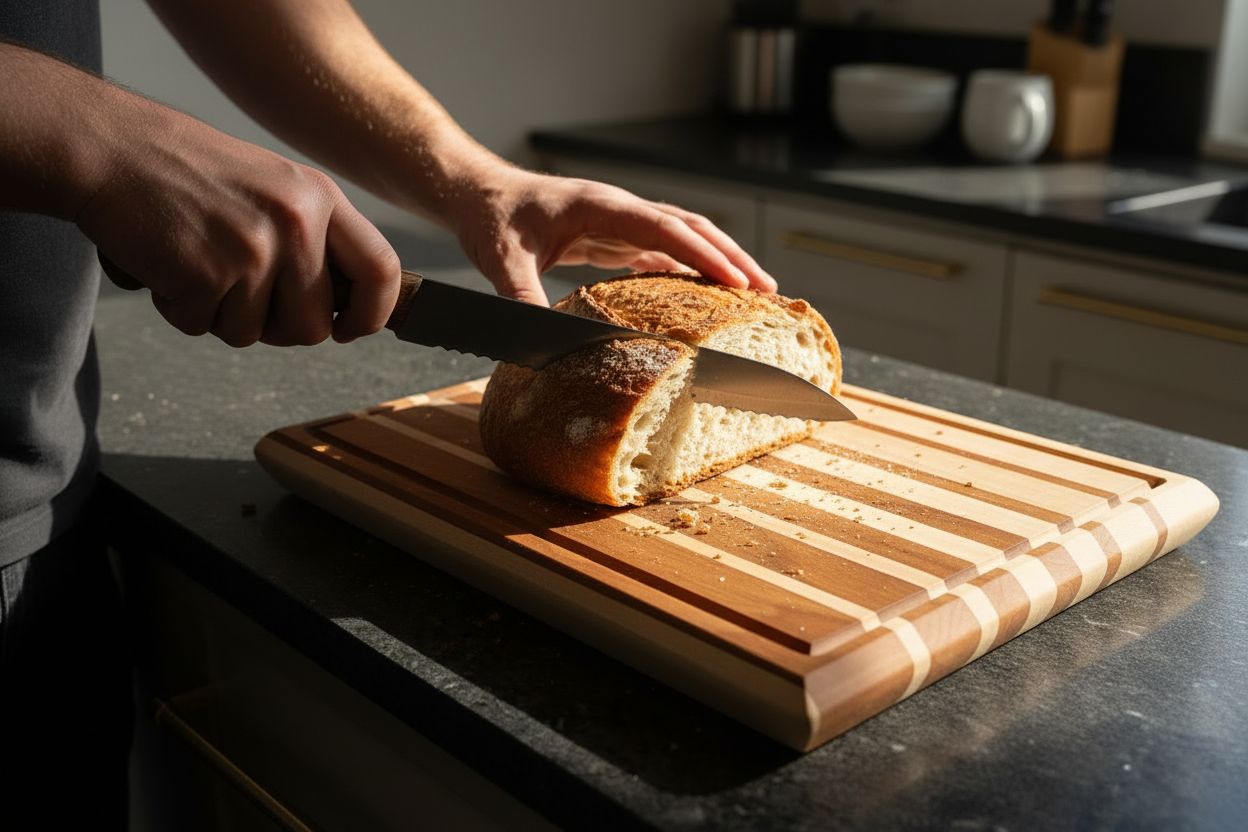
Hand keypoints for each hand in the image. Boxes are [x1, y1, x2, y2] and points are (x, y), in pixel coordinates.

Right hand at [75, 99, 398, 346]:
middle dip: (278, 327)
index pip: (381, 271)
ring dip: (221, 314)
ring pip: (254, 335)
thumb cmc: (192, 171)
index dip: (371, 315)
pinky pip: (203, 327)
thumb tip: (347, 306)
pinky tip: (172, 266)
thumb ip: (316, 239)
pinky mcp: (203, 274)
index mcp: (320, 198)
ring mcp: (251, 251)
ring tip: (201, 263)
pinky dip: (182, 309)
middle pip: (313, 326)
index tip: (349, 329)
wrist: (114, 148)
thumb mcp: (276, 186)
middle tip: (243, 293)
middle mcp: (294, 224)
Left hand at [446, 164, 775, 305]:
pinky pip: (661, 250)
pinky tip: (705, 294)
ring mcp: (619, 220)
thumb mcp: (502, 261)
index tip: (738, 281)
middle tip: (769, 291)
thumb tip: (538, 344)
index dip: (705, 255)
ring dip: (718, 261)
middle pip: (691, 227)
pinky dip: (689, 268)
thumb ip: (522, 299)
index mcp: (601, 206)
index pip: (666, 228)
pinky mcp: (612, 234)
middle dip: (732, 257)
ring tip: (752, 293)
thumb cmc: (490, 219)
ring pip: (682, 236)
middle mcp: (619, 209)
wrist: (477, 194)